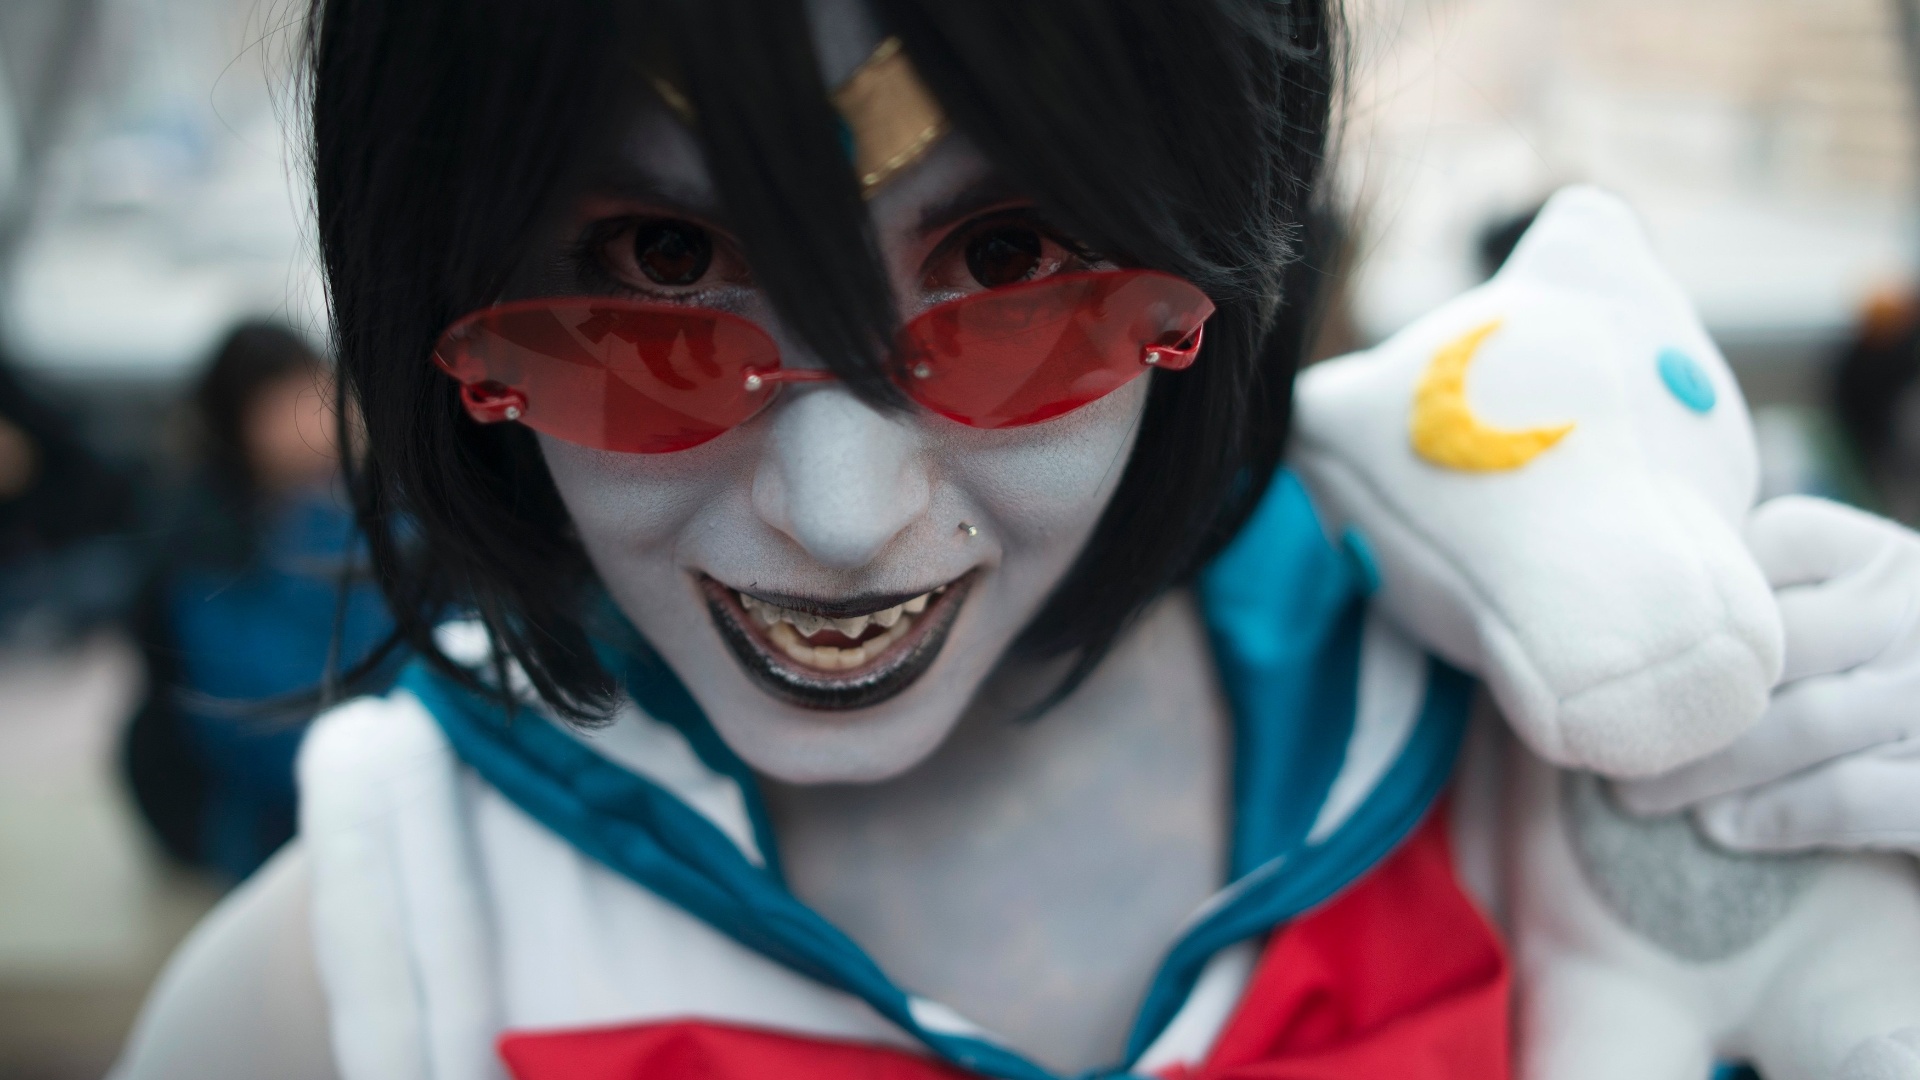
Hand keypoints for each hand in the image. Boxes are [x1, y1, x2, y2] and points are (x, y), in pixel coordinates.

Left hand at [1617, 496, 1919, 852]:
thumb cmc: (1874, 682)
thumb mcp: (1848, 616)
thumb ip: (1767, 599)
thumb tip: (1617, 609)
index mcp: (1885, 560)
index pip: (1771, 543)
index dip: (1689, 595)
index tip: (1624, 647)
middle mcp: (1916, 613)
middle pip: (1766, 647)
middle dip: (1672, 703)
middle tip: (1600, 743)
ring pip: (1795, 727)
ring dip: (1701, 772)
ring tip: (1635, 795)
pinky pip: (1842, 798)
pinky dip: (1769, 817)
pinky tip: (1718, 827)